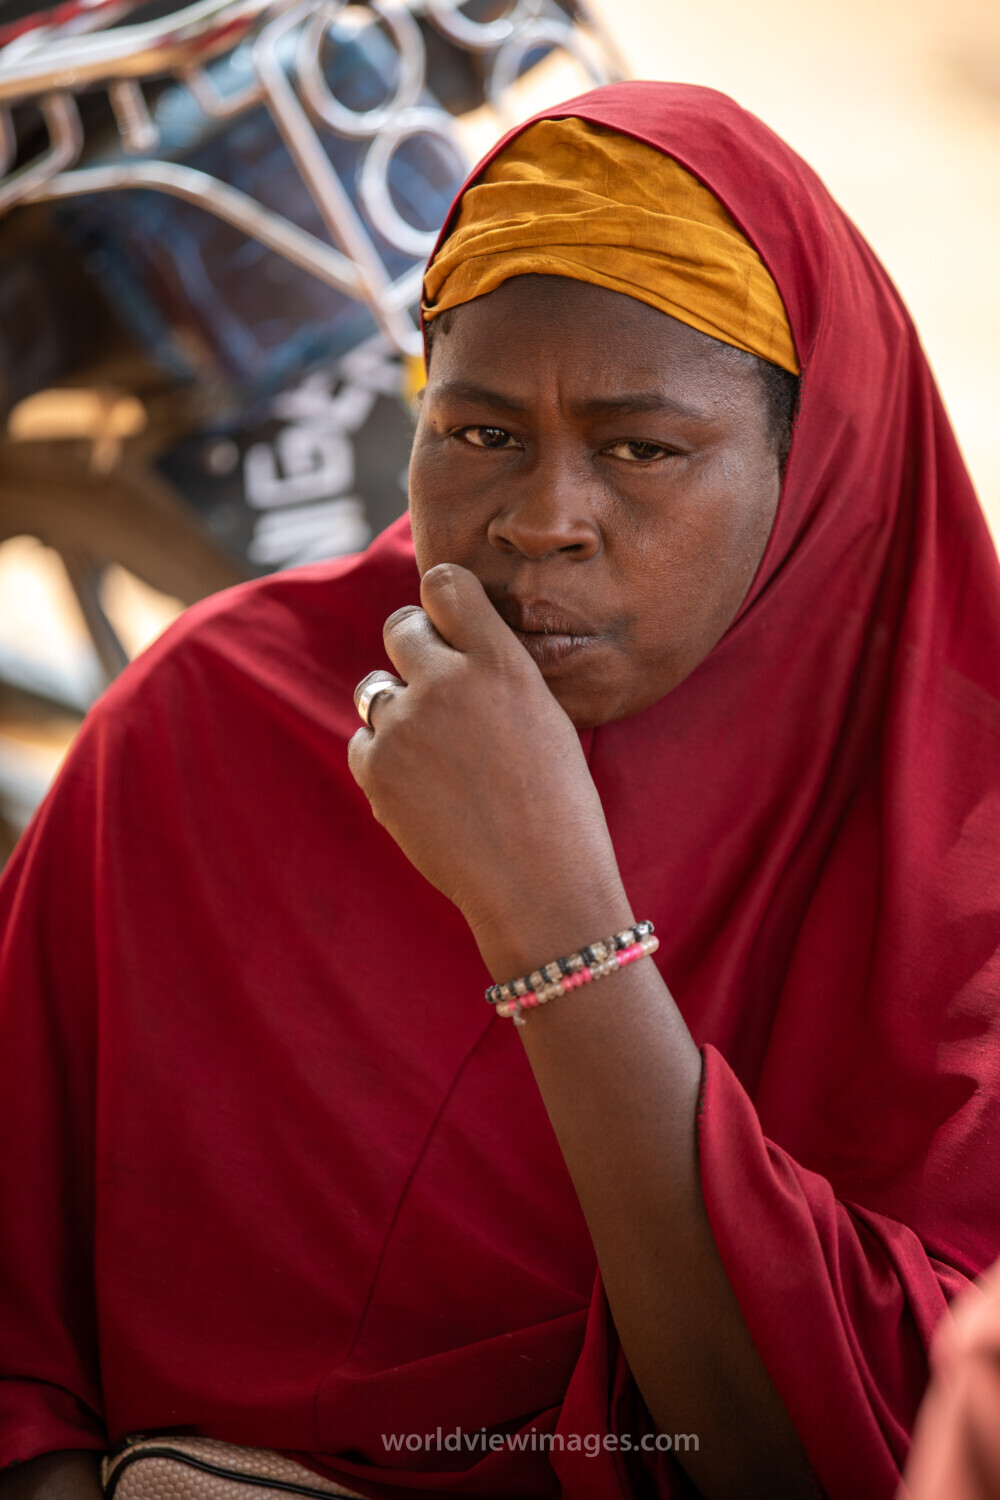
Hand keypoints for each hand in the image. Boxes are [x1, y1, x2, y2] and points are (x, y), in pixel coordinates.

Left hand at [347, 564, 632, 976]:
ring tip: (437, 754)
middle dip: (413, 651)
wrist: (538, 883)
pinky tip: (425, 790)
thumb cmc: (557, 804)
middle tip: (436, 691)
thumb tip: (445, 645)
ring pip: (375, 688)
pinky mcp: (376, 769)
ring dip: (396, 710)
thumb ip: (493, 672)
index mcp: (501, 661)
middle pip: (400, 628)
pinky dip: (384, 761)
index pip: (445, 583)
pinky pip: (363, 743)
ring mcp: (405, 725)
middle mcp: (447, 681)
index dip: (440, 601)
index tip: (445, 622)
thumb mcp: (544, 715)